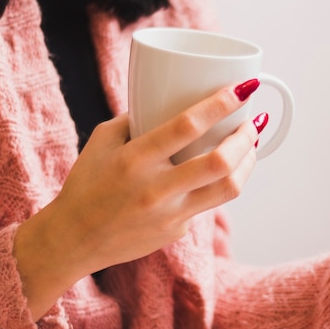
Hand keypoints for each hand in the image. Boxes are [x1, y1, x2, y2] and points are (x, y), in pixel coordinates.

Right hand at [14, 79, 265, 318]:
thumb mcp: (101, 141)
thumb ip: (135, 119)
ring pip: (228, 189)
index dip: (221, 104)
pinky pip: (207, 203)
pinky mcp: (177, 232)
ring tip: (251, 147)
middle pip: (220, 163)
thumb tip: (168, 98)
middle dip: (247, 137)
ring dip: (248, 163)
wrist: (74, 240)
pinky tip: (215, 174)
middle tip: (254, 122)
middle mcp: (156, 189)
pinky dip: (216, 184)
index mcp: (133, 160)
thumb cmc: (86, 184)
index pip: (186, 126)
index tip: (243, 88)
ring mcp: (170, 215)